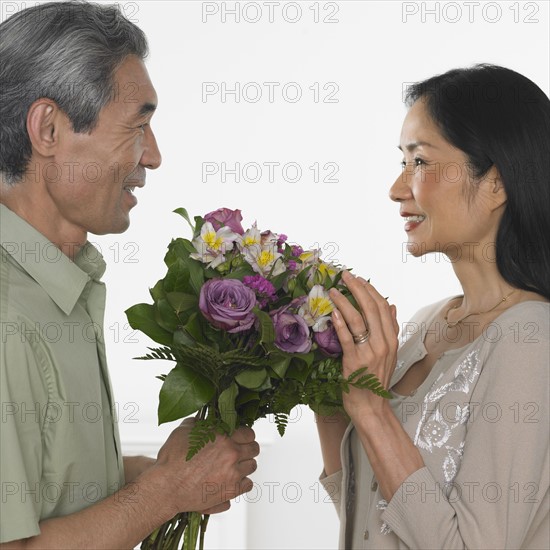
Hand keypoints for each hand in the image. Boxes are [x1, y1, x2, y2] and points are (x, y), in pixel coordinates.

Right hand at [150, 418, 258, 514]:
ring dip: (245, 464)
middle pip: (254, 448)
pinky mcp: (231, 491)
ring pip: (252, 466)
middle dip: (247, 448)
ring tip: (233, 466)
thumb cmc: (172, 459)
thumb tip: (206, 419)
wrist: (166, 487)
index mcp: (223, 437)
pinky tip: (233, 480)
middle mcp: (232, 454)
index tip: (240, 438)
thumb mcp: (184, 430)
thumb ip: (200, 422)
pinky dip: (243, 482)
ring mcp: (233, 474)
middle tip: (238, 451)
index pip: (248, 433)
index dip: (244, 434)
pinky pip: (248, 484)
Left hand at [329, 271, 398, 417]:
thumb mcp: (389, 353)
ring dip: (345, 301)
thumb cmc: (376, 379)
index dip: (371, 291)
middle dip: (358, 289)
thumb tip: (392, 305)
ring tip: (334, 290)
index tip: (360, 279)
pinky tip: (333, 311)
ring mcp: (369, 353)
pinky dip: (340, 322)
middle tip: (346, 276)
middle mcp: (383, 344)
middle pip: (371, 309)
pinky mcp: (354, 361)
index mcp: (392, 340)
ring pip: (358, 320)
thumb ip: (391, 329)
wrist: (371, 406)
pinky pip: (347, 338)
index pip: (383, 308)